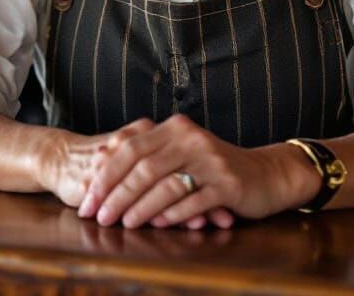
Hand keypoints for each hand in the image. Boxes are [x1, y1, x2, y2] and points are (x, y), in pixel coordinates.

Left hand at [76, 114, 311, 228]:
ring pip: (164, 185)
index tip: (87, 200)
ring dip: (139, 208)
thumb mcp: (182, 152)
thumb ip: (150, 156)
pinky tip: (157, 226)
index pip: (130, 148)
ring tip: (123, 224)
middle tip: (98, 217)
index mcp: (175, 127)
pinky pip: (191, 201)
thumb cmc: (215, 168)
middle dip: (116, 195)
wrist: (266, 175)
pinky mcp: (226, 184)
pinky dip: (171, 215)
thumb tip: (102, 171)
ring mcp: (209, 160)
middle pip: (143, 167)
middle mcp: (191, 138)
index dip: (105, 176)